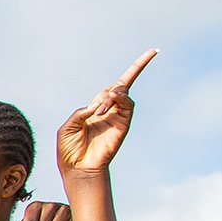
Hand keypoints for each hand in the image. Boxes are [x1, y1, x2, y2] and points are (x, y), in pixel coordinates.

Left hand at [57, 49, 154, 176]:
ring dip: (112, 95)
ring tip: (101, 110)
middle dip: (117, 86)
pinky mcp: (124, 125)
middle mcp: (109, 110)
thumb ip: (81, 112)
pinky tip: (111, 101)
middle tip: (98, 110)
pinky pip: (128, 105)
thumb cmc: (69, 150)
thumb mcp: (67, 127)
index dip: (134, 68)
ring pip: (123, 93)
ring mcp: (118, 116)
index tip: (154, 51)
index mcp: (96, 108)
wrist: (77, 168)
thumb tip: (99, 105)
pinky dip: (120, 99)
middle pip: (122, 84)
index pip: (114, 85)